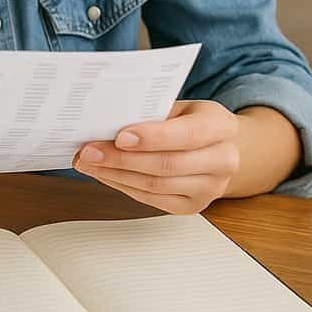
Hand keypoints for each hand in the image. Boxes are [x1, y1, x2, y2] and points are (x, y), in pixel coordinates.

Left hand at [72, 100, 240, 213]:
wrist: (218, 147)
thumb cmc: (191, 121)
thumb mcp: (179, 106)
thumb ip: (152, 111)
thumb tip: (106, 118)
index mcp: (221, 126)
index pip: (186, 134)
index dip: (151, 137)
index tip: (119, 136)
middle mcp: (223, 160)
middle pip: (166, 164)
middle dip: (121, 158)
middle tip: (89, 151)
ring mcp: (211, 188)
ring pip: (155, 185)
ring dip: (115, 174)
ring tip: (88, 162)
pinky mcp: (193, 206)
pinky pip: (152, 199)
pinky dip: (123, 185)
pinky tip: (104, 174)